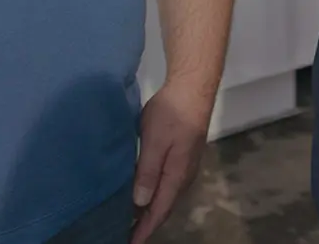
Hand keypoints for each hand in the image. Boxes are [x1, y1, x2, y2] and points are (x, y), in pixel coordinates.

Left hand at [131, 80, 212, 243]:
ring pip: (165, 197)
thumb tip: (140, 203)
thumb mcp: (155, 141)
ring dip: (148, 211)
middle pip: (163, 208)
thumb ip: (148, 172)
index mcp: (176, 176)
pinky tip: (140, 192)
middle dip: (145, 224)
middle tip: (124, 234)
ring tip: (128, 219)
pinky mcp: (181, 157)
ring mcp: (184, 167)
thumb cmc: (172, 112)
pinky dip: (152, 195)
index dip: (143, 230)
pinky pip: (166, 185)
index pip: (158, 212)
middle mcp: (182, 177)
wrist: (193, 88)